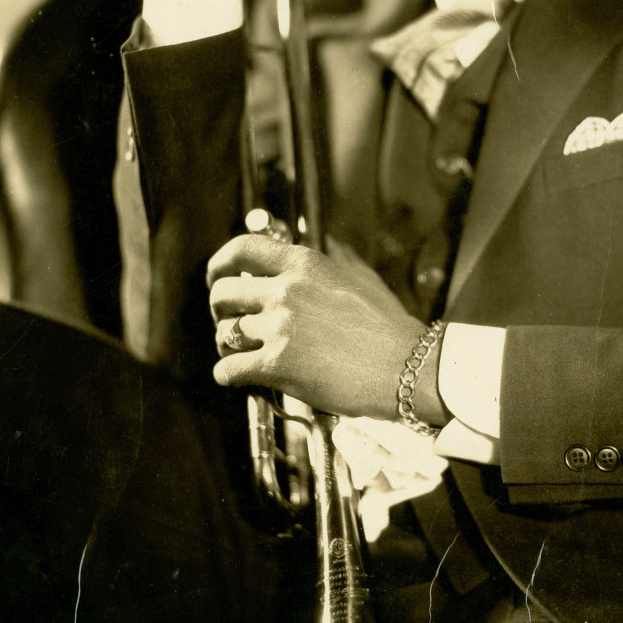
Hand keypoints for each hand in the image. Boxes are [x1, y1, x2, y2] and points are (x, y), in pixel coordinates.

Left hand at [206, 234, 445, 424]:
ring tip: (239, 353)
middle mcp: (286, 290)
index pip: (242, 249)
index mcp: (304, 264)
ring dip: (227, 346)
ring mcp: (280, 327)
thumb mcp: (362, 278)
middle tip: (229, 321)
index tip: (217, 276)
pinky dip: (228, 376)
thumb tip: (330, 243)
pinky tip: (239, 378)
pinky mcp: (277, 365)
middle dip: (219, 310)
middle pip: (223, 293)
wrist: (406, 368)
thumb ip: (337, 259)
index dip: (220, 263)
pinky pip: (229, 370)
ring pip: (224, 333)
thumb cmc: (389, 327)